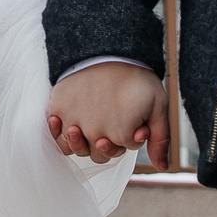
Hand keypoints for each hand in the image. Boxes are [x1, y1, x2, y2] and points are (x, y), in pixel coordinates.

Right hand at [47, 62, 169, 164]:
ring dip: (80, 141)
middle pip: (97, 154)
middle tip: (111, 118)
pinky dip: (58, 131)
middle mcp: (95, 133)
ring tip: (86, 125)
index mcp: (121, 135)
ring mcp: (74, 122)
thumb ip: (160, 139)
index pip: (119, 150)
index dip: (128, 136)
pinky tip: (65, 123)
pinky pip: (54, 134)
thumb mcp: (158, 106)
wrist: (109, 49)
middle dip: (107, 142)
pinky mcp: (58, 109)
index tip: (134, 119)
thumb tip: (162, 167)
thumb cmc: (136, 78)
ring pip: (74, 148)